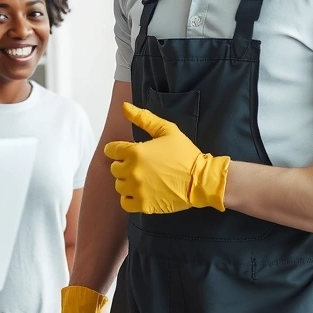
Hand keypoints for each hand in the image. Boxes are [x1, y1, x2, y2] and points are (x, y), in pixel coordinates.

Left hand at [104, 103, 228, 214]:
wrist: (201, 180)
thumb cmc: (185, 154)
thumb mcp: (167, 130)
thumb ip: (143, 118)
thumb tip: (124, 107)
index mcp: (135, 152)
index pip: (111, 150)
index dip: (118, 150)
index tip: (126, 152)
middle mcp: (132, 171)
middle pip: (115, 168)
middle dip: (124, 165)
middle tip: (139, 165)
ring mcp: (137, 189)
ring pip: (119, 185)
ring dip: (127, 181)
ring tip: (142, 179)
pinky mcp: (143, 205)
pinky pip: (125, 202)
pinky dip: (129, 198)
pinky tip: (140, 192)